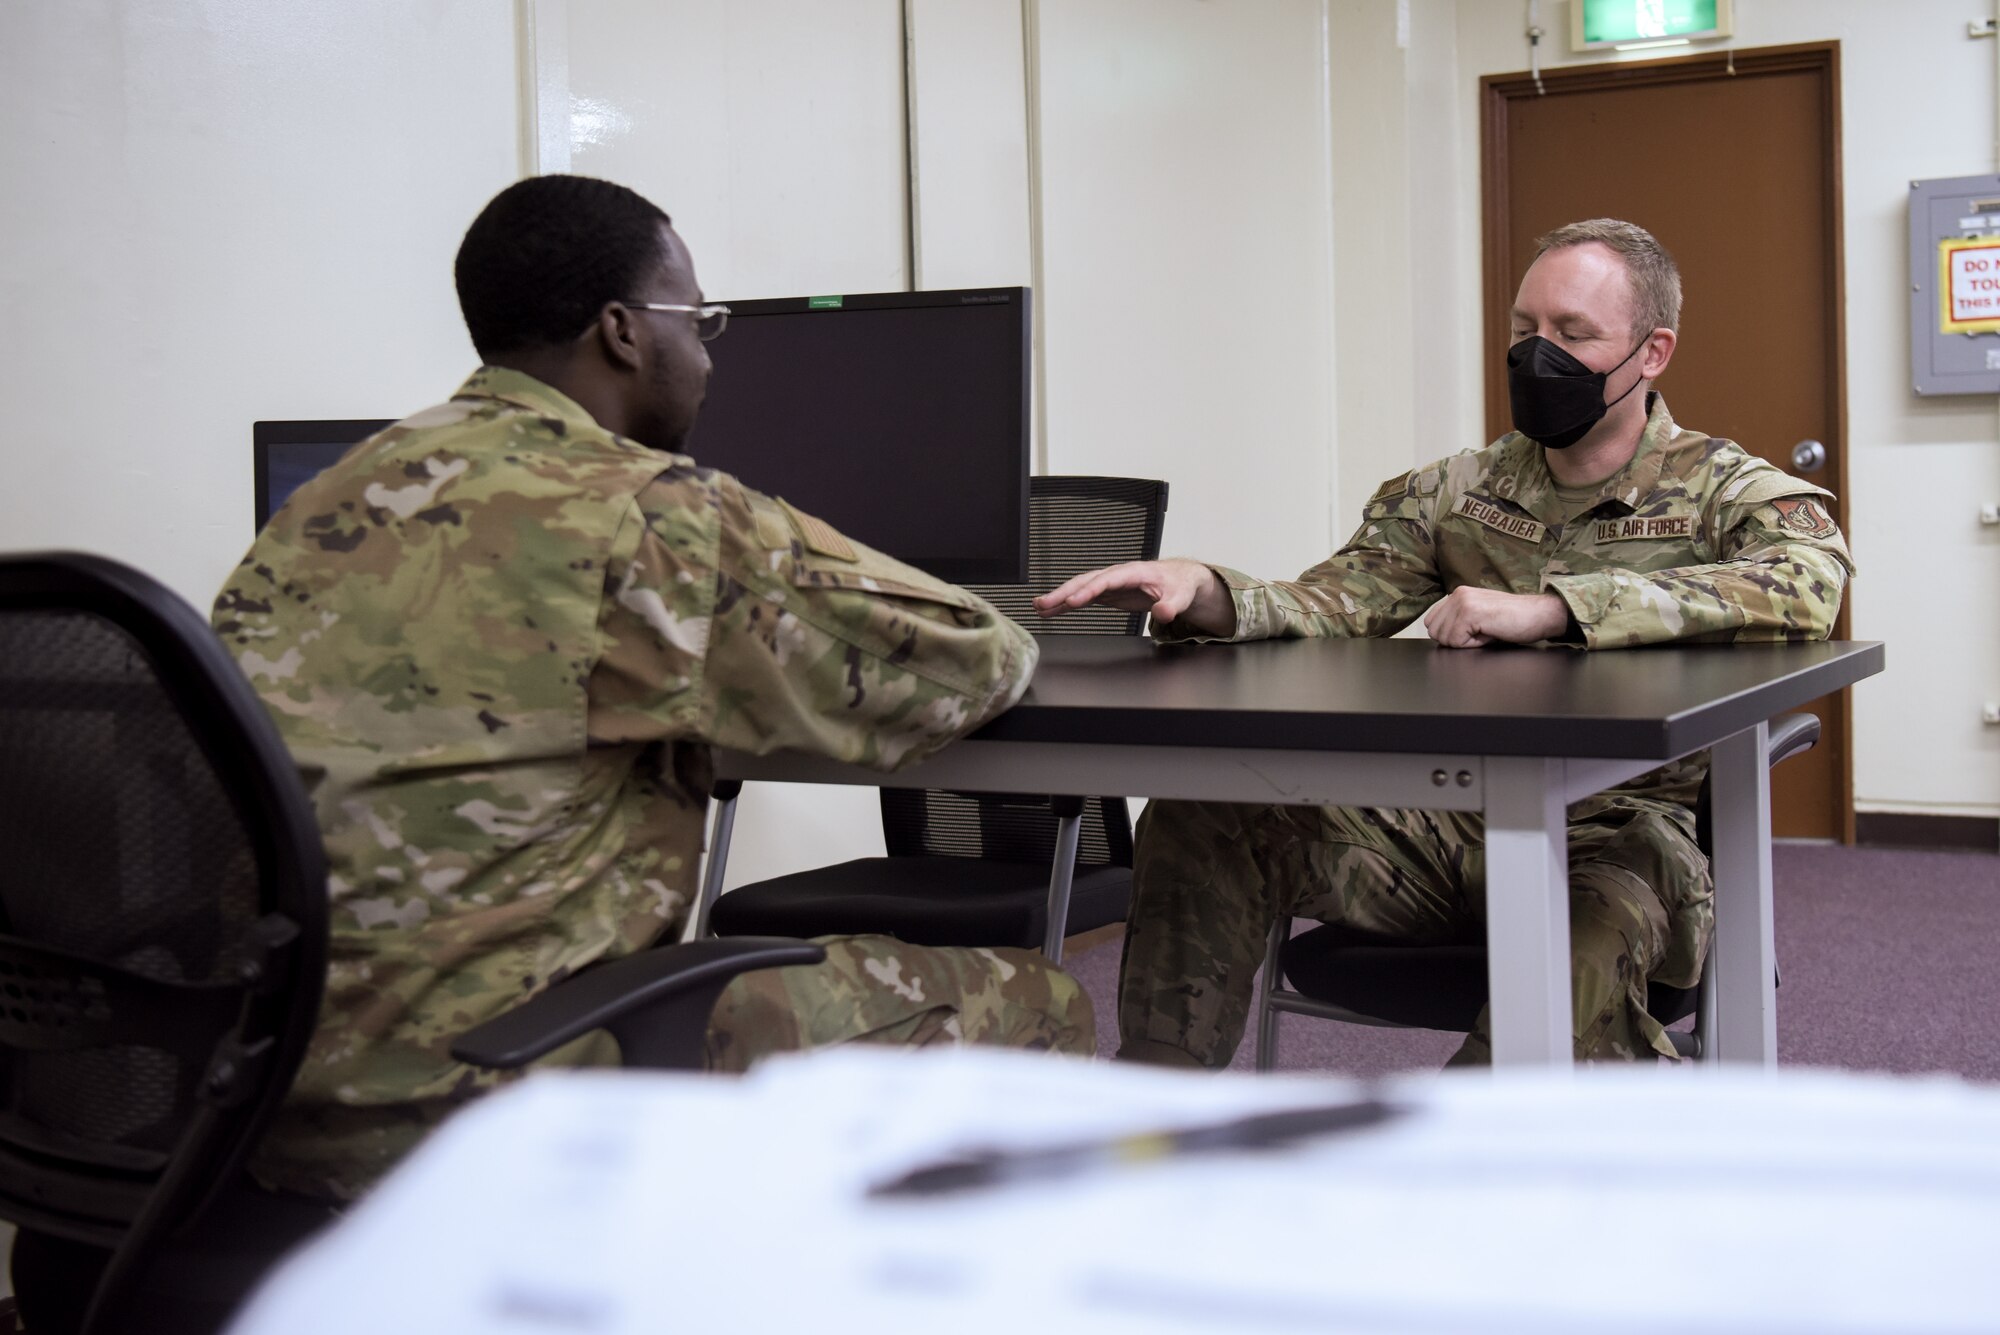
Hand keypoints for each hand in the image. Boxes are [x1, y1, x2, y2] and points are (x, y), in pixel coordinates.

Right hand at [1033, 559, 1236, 636]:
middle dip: (1063, 592)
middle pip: (1085, 581)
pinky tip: (1051, 611)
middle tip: (1043, 603)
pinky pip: (1083, 598)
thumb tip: (1164, 612)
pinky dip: (1066, 604)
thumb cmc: (1180, 584)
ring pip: (1079, 588)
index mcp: (1133, 572)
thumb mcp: (1182, 596)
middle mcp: (1117, 575)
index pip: (1106, 580)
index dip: (1089, 590)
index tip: (1074, 601)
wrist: (1180, 580)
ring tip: (1038, 607)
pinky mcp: (1108, 593)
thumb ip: (1172, 605)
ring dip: (1059, 597)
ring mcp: (1110, 584)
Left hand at [1422, 588, 1568, 647]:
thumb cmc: (1514, 620)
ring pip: (1443, 637)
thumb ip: (1458, 621)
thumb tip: (1439, 635)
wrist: (1539, 614)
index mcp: (1458, 594)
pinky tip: (1489, 633)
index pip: (1432, 623)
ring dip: (1465, 642)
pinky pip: (1456, 641)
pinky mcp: (1470, 612)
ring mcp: (1463, 602)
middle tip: (1482, 632)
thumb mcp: (1479, 618)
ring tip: (1486, 631)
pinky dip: (1473, 644)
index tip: (1474, 631)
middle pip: (1434, 631)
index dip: (1452, 635)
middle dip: (1456, 640)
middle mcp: (1457, 594)